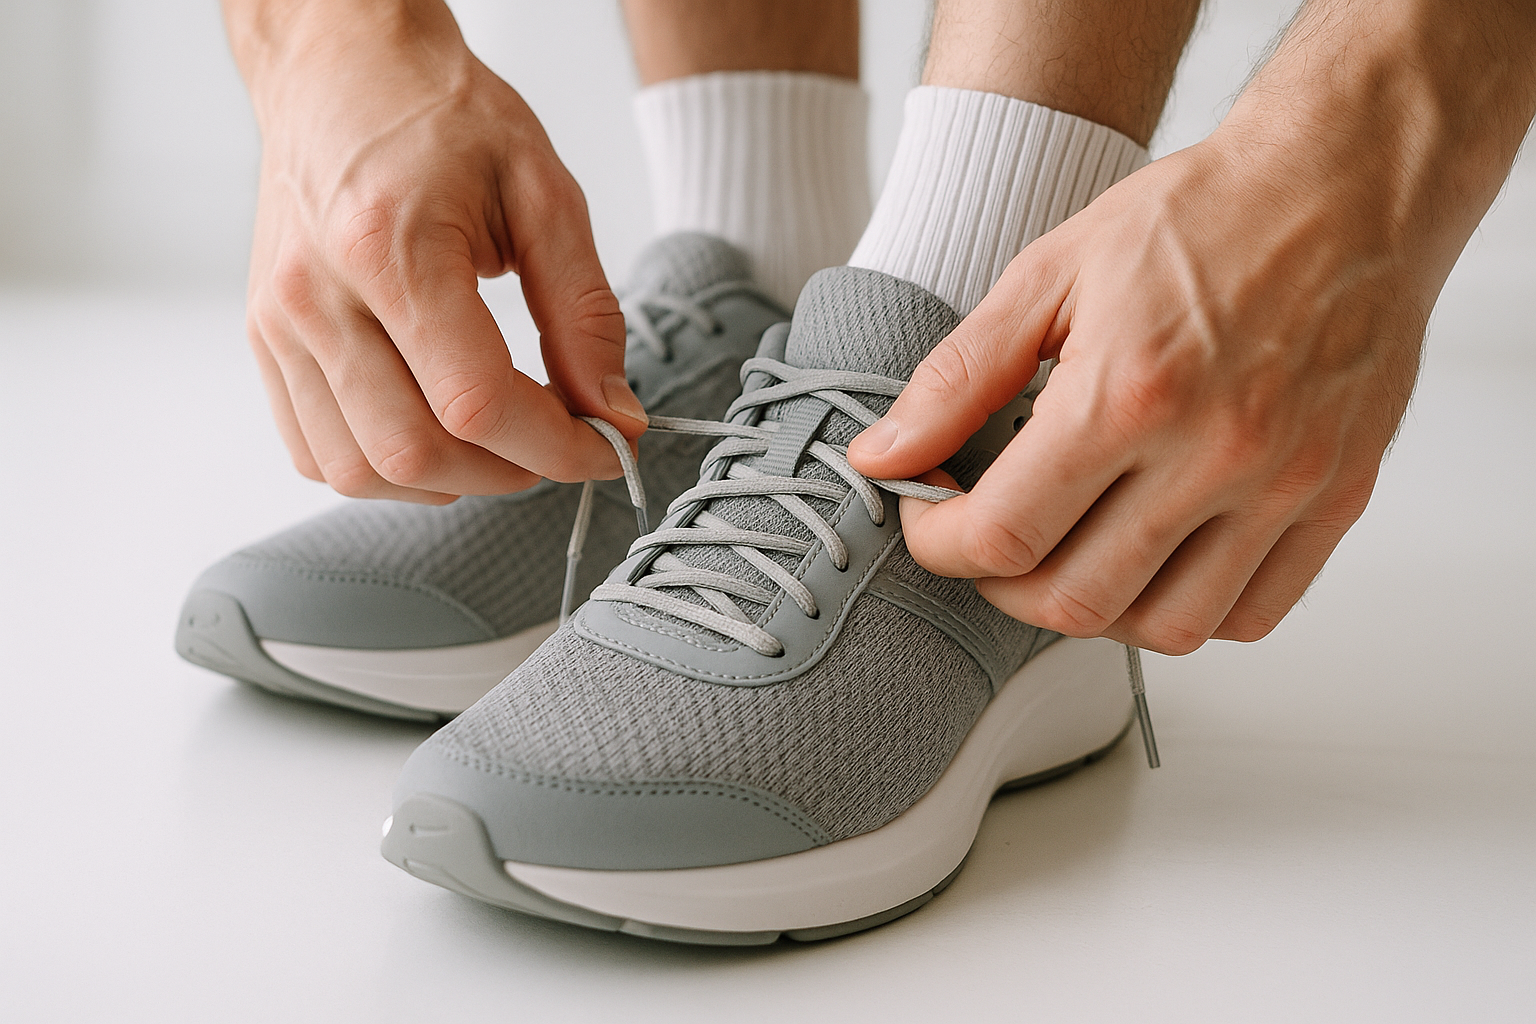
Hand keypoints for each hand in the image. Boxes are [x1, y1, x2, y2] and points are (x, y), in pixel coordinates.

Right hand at [232, 0, 643, 501]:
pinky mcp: (265, 340)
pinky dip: (385, 468)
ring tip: (500, 441)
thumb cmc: (439, 114)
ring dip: (448, 480)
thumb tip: (613, 412)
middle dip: (507, 471)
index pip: (475, 402)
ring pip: (359, 470)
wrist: (341, 68)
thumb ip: (584, 312)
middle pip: (413, 452)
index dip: (555, 446)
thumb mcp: (543, 192)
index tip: (604, 446)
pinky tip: (435, 432)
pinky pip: (316, 453)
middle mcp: (315, 295)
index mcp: (388, 248)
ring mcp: (278, 323)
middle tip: (557, 443)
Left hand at [848, 137, 1426, 654]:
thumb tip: (880, 457)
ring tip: (1067, 555)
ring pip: (1164, 628)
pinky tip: (1153, 562)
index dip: (938, 543)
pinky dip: (1188, 612)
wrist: (1347, 183)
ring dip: (1092, 610)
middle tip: (989, 540)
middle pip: (1074, 599)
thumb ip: (957, 378)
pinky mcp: (1337, 497)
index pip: (1001, 535)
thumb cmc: (1199, 217)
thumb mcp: (1050, 273)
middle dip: (1001, 584)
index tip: (929, 517)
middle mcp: (1213, 452)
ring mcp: (1285, 485)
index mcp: (1126, 393)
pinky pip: (1251, 614)